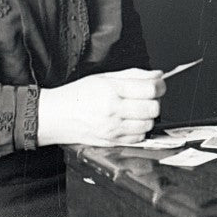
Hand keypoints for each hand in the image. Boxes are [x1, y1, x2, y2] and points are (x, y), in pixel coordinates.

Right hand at [37, 69, 164, 146]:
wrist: (56, 116)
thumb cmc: (77, 95)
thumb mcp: (103, 77)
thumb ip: (133, 75)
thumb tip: (157, 75)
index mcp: (111, 90)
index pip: (150, 89)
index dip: (160, 86)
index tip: (159, 85)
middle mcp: (113, 110)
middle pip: (153, 108)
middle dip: (155, 101)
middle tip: (148, 98)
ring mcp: (113, 129)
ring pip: (148, 125)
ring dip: (148, 117)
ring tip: (138, 111)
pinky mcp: (112, 142)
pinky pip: (139, 139)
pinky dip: (140, 131)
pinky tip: (131, 123)